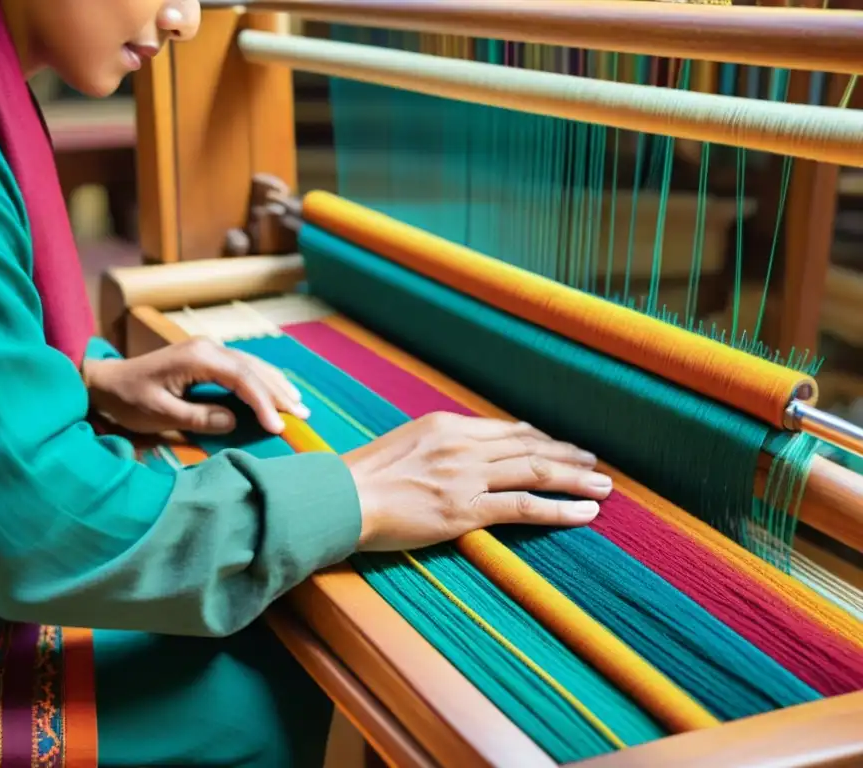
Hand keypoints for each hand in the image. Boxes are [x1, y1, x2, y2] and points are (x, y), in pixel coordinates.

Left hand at [84, 338, 309, 434]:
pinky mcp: (206, 357)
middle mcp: (207, 347)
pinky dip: (262, 379)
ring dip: (275, 384)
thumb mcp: (161, 414)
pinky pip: (242, 366)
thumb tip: (235, 420)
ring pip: (251, 365)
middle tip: (303, 414)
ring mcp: (208, 349)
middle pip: (253, 369)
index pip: (242, 379)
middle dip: (278, 392)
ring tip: (299, 403)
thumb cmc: (130, 399)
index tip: (277, 426)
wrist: (107, 382)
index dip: (263, 403)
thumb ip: (199, 417)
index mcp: (197, 358)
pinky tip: (276, 389)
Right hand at [343, 412, 610, 550]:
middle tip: (595, 462)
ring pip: (536, 472)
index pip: (505, 431)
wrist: (341, 498)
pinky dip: (560, 509)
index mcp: (446, 427)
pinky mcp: (466, 509)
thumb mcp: (404, 447)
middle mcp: (462, 446)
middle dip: (567, 455)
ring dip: (575, 478)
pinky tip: (586, 513)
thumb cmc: (363, 478)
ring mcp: (466, 477)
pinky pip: (525, 507)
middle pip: (529, 447)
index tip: (559, 446)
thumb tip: (460, 454)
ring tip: (603, 486)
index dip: (540, 439)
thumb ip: (437, 447)